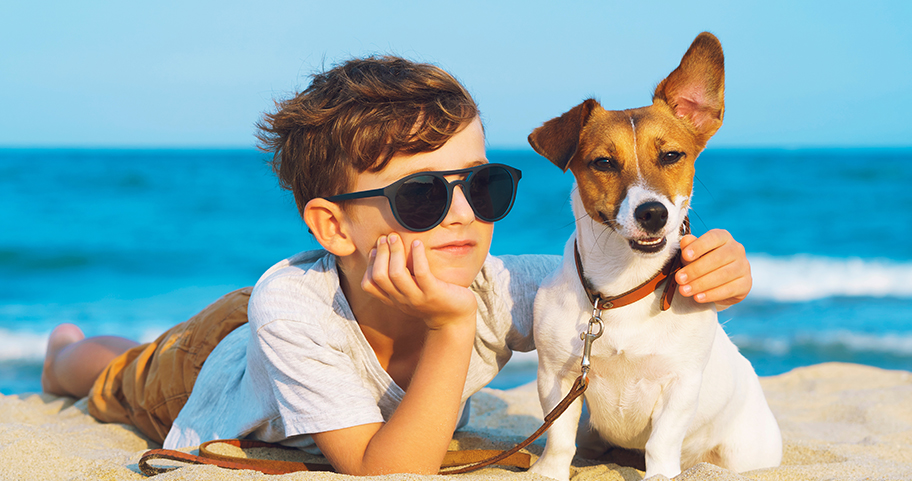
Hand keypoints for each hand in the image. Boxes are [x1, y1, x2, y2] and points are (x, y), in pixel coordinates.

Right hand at [361, 233, 476, 328]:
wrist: (456, 320)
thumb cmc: (433, 299)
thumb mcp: (411, 292)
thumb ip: (400, 279)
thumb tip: (388, 251)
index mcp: (394, 299)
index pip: (369, 284)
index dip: (369, 264)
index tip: (376, 249)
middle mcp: (402, 299)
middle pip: (380, 276)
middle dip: (381, 253)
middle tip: (387, 237)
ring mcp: (417, 297)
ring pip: (396, 274)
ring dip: (395, 252)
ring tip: (396, 237)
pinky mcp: (434, 293)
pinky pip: (421, 273)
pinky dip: (417, 256)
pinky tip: (417, 243)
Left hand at [675, 229, 751, 309]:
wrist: (717, 284)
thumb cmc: (702, 263)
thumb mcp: (693, 254)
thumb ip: (688, 247)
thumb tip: (685, 241)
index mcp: (723, 237)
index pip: (713, 237)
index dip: (699, 246)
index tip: (685, 255)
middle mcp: (736, 249)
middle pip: (718, 258)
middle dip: (696, 270)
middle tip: (679, 279)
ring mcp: (744, 266)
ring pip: (723, 275)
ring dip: (701, 284)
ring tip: (684, 290)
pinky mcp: (746, 283)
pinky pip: (729, 289)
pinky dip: (712, 294)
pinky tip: (698, 297)